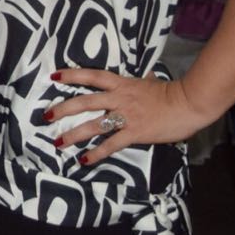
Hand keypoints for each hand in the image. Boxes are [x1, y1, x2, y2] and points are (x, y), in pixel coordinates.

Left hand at [46, 68, 214, 164]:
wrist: (188, 103)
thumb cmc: (170, 93)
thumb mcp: (148, 82)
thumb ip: (136, 84)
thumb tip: (139, 79)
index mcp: (121, 84)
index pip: (92, 75)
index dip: (72, 74)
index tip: (54, 76)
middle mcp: (119, 98)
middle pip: (85, 101)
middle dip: (64, 109)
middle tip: (46, 116)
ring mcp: (126, 116)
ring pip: (94, 125)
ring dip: (74, 134)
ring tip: (58, 142)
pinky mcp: (135, 132)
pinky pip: (112, 144)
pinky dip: (97, 153)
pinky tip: (84, 160)